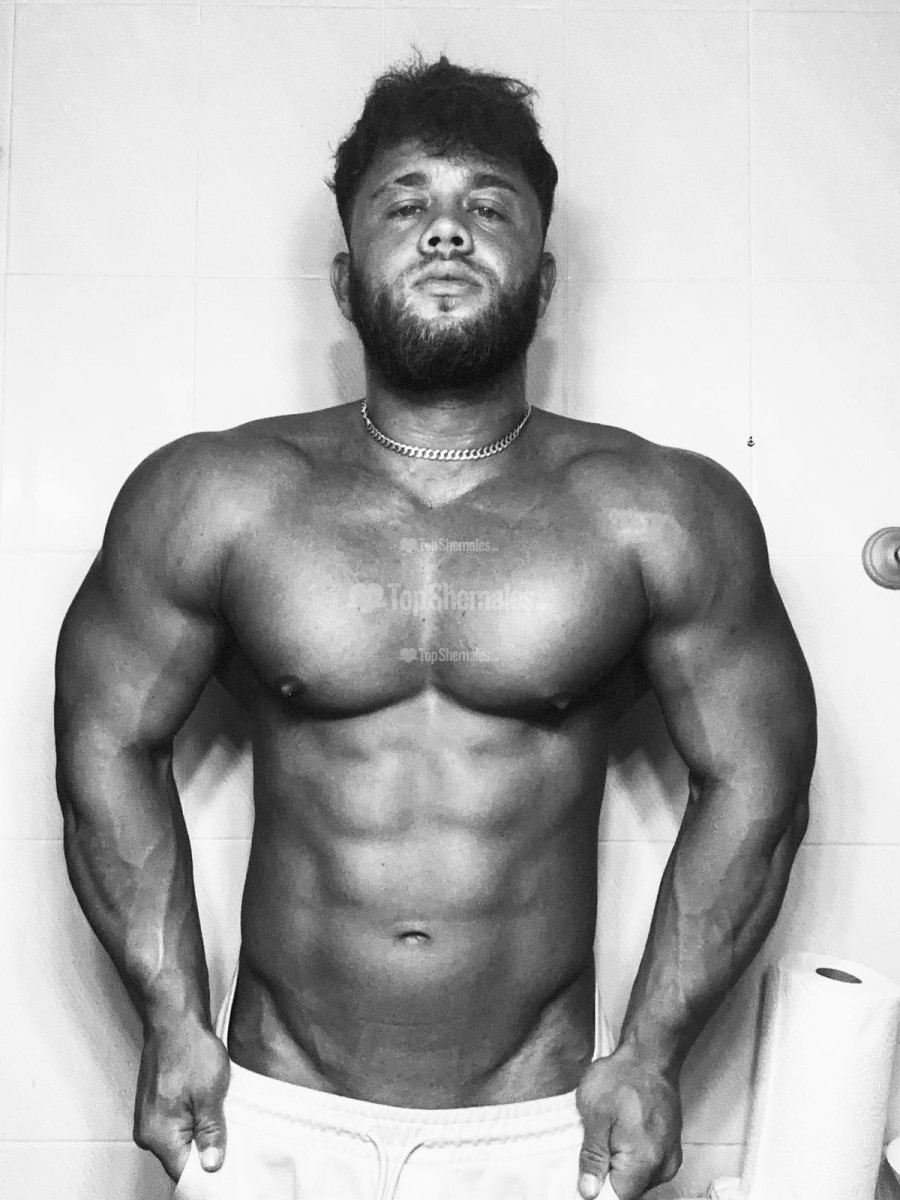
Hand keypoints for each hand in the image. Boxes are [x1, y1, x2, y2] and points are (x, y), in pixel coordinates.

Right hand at [134, 1022, 230, 1181]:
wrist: (173, 1020)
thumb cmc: (190, 1050)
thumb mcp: (210, 1094)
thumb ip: (210, 1134)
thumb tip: (213, 1167)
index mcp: (159, 1136)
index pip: (185, 1175)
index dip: (209, 1175)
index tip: (230, 1170)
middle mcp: (148, 1134)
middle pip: (181, 1161)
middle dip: (206, 1156)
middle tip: (232, 1144)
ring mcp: (149, 1120)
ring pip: (179, 1144)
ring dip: (200, 1138)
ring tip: (222, 1123)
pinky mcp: (154, 1107)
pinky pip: (175, 1128)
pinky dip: (193, 1124)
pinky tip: (209, 1112)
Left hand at [575, 1045, 682, 1199]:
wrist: (649, 1055)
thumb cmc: (622, 1077)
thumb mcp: (595, 1113)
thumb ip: (592, 1156)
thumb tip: (588, 1192)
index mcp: (644, 1162)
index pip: (617, 1199)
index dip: (596, 1189)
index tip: (585, 1171)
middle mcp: (662, 1166)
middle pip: (629, 1191)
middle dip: (608, 1177)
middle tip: (593, 1147)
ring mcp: (670, 1158)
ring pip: (638, 1180)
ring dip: (620, 1166)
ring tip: (607, 1137)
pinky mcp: (670, 1148)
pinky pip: (648, 1166)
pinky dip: (632, 1158)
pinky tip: (620, 1136)